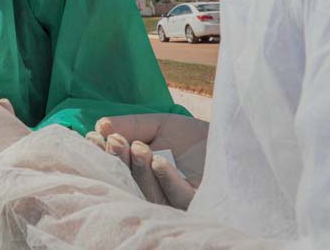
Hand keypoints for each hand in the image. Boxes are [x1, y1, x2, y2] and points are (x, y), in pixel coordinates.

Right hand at [85, 113, 208, 208]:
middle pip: (129, 182)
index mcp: (142, 174)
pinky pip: (178, 198)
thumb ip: (131, 124)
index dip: (103, 154)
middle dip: (118, 161)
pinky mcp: (198, 205)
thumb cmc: (197, 139)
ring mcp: (175, 202)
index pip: (117, 167)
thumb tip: (100, 125)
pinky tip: (158, 162)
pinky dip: (166, 180)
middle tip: (113, 141)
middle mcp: (155, 191)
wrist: (236, 143)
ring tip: (137, 147)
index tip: (93, 136)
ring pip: (149, 192)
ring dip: (139, 169)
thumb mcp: (160, 125)